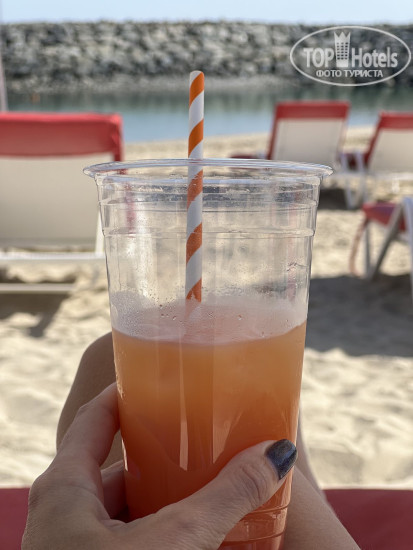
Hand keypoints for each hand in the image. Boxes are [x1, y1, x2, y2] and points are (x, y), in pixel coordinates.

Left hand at [23, 383, 296, 549]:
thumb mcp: (175, 542)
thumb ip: (226, 495)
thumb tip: (275, 452)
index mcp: (65, 488)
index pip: (95, 416)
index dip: (127, 392)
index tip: (161, 379)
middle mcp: (62, 514)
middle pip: (112, 463)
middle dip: (155, 450)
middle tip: (196, 434)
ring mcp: (74, 548)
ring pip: (121, 506)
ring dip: (159, 494)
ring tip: (201, 480)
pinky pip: (126, 539)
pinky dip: (157, 530)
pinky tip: (190, 533)